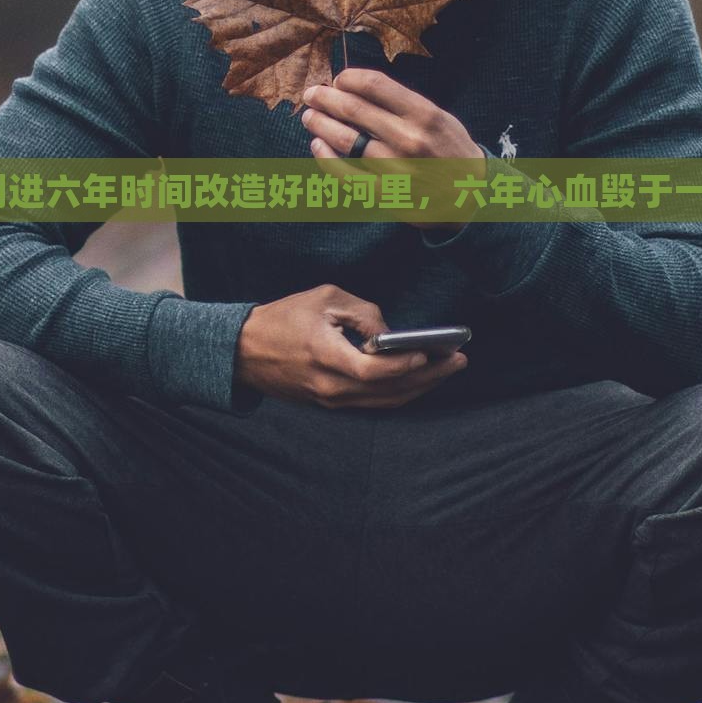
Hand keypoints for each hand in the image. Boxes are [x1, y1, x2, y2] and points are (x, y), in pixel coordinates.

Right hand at [237, 284, 465, 408]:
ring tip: (448, 370)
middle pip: (388, 391)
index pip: (373, 370)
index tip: (430, 354)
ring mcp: (329, 400)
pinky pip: (372, 404)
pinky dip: (399, 393)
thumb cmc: (282, 318)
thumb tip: (390, 333)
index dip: (404, 365)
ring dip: (420, 388)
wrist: (242, 350)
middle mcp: (329, 387)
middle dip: (429, 377)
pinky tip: (419, 380)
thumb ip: (362, 313)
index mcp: (325, 357)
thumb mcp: (323, 298)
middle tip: (459, 361)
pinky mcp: (329, 404)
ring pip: (384, 402)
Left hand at [301, 68, 487, 228]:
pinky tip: (317, 145)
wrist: (472, 197)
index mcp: (424, 114)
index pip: (374, 85)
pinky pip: (346, 174)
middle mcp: (410, 139)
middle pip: (353, 110)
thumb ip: (401, 104)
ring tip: (310, 117)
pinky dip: (326, 158)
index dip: (348, 78)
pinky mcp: (387, 195)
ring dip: (321, 124)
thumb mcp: (438, 117)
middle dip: (325, 98)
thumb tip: (353, 88)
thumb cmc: (449, 149)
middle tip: (312, 94)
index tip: (338, 80)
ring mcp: (397, 169)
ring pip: (345, 140)